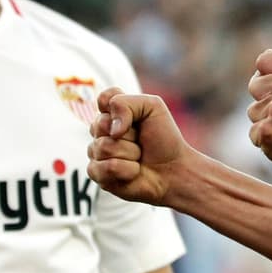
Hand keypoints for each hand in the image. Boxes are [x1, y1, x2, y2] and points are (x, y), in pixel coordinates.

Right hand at [87, 88, 188, 205]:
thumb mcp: (153, 107)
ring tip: (138, 156)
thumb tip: (112, 129)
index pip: (103, 98)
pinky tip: (133, 171)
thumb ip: (126, 104)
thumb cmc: (164, 138)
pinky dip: (127, 170)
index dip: (117, 107)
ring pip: (104, 147)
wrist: (173, 169)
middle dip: (129, 134)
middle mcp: (102, 131)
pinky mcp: (99, 174)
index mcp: (114, 112)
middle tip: (140, 140)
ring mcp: (98, 153)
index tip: (135, 117)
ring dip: (131, 153)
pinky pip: (107, 168)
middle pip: (101, 124)